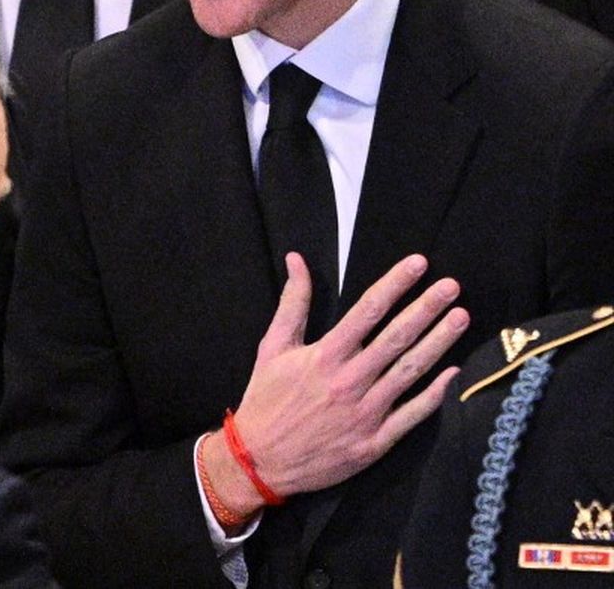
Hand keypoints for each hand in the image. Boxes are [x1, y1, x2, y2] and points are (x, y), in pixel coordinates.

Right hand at [212, 253, 467, 507]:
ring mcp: (366, 413)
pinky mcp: (375, 441)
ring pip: (410, 371)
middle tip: (452, 286)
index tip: (418, 264)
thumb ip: (292, 303)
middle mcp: (349, 381)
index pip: (367, 310)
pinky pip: (413, 415)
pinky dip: (435, 394)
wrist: (260, 461)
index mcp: (324, 355)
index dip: (395, 284)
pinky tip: (454, 373)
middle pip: (396, 337)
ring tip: (461, 317)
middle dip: (427, 308)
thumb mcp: (272, 347)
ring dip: (438, 343)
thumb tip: (297, 260)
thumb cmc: (265, 399)